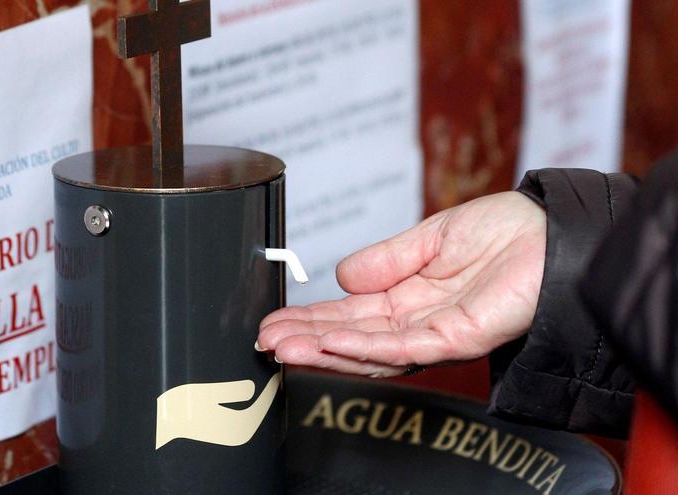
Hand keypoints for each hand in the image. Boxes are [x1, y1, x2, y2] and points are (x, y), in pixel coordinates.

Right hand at [257, 192, 545, 377]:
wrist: (557, 232)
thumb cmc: (509, 232)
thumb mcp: (431, 236)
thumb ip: (386, 259)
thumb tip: (341, 276)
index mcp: (410, 297)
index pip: (350, 314)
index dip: (310, 317)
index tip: (274, 320)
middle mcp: (419, 321)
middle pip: (352, 338)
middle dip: (306, 340)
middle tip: (264, 341)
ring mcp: (438, 333)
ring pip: (370, 351)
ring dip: (323, 349)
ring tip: (283, 347)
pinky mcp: (461, 337)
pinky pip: (406, 347)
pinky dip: (365, 346)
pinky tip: (330, 340)